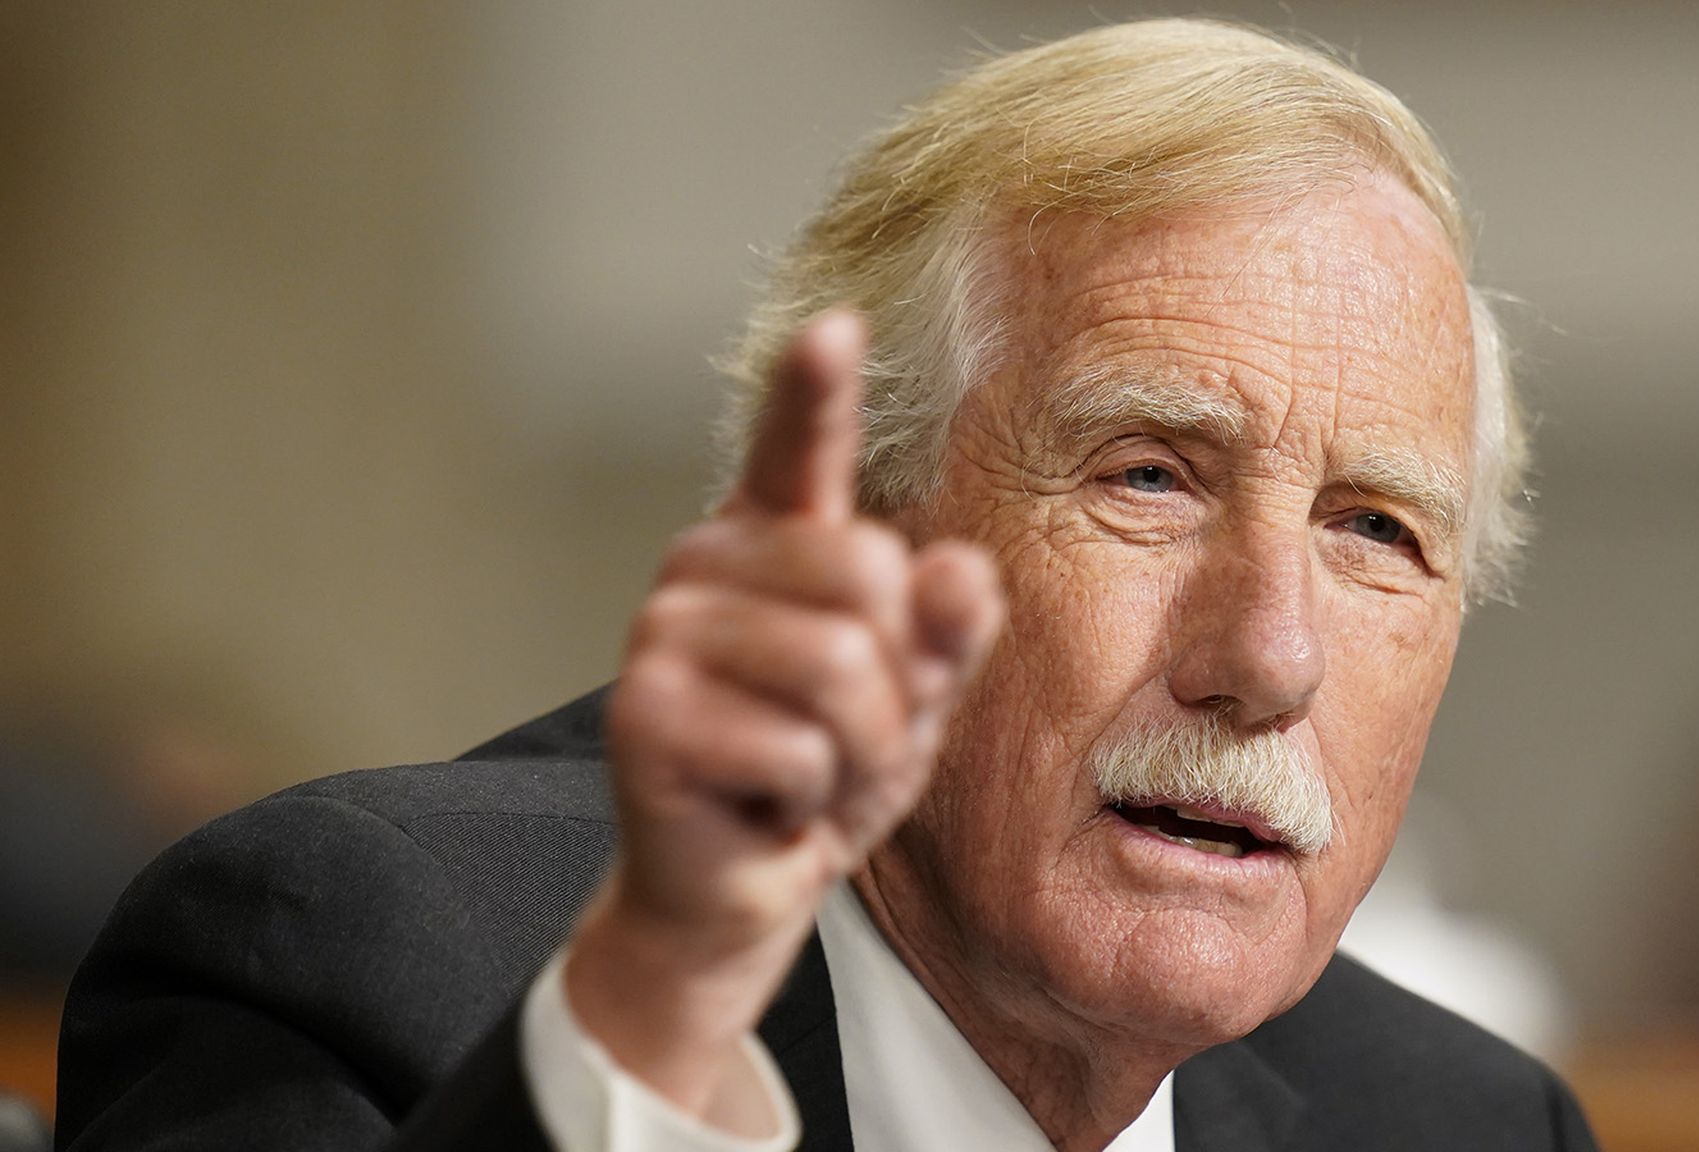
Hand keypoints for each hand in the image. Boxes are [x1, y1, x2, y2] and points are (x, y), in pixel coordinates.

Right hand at [564, 311, 1003, 1128]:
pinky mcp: (643, 711)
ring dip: (856, 752)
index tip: (834, 326)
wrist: (737, 887)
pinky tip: (763, 804)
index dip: (816, 389)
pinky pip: (797, 747)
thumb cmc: (820, 771)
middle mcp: (708, 562)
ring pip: (840, 669)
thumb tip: (957, 564)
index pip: (800, 448)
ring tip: (806, 771)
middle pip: (869, 577)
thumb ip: (945, 628)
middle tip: (842, 735)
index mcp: (774, 540)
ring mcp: (664, 631)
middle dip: (892, 686)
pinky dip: (808, 799)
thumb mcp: (913, 696)